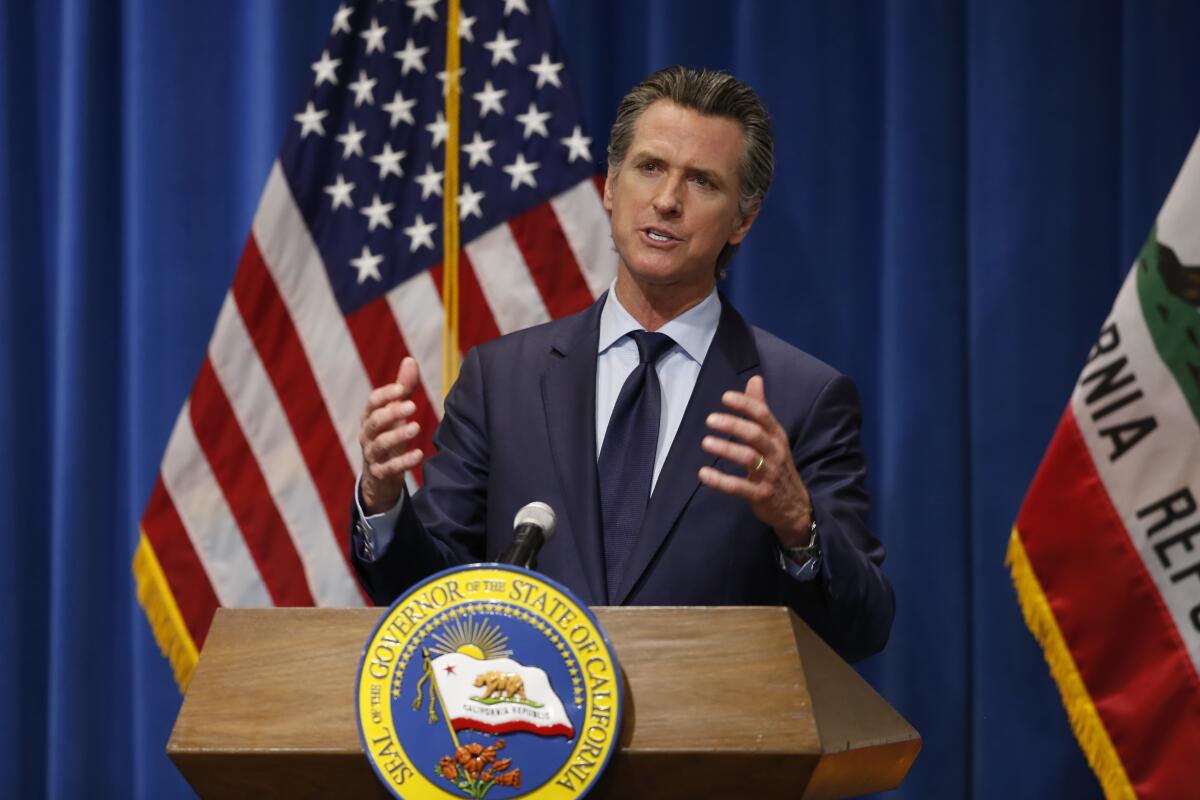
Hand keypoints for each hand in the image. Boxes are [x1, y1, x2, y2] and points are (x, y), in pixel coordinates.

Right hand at [359, 357, 425, 514]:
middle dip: (391, 412)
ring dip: (397, 435)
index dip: (386, 395)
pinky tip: (419, 455)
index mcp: (370, 417)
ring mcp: (371, 455)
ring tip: (417, 427)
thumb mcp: (396, 413)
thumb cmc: (388, 437)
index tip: (402, 389)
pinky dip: (403, 462)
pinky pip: (389, 468)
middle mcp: (367, 435)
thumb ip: (403, 388)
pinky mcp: (380, 473)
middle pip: (374, 422)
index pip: (373, 402)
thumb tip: (410, 359)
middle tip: (412, 405)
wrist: (379, 477)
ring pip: (379, 444)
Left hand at [698, 375, 812, 546]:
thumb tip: (755, 379)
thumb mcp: (773, 435)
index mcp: (777, 435)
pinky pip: (740, 487)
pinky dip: (721, 481)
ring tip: (706, 442)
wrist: (795, 506)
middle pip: (755, 434)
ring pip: (748, 458)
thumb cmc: (778, 464)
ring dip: (726, 449)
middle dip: (733, 425)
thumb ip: (760, 408)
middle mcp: (775, 452)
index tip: (725, 397)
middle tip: (710, 420)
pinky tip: (704, 474)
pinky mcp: (761, 494)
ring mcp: (769, 474)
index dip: (745, 404)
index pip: (763, 415)